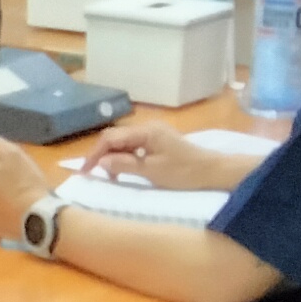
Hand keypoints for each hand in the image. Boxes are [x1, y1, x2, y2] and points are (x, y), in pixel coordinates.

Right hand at [72, 119, 259, 194]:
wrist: (214, 171)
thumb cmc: (184, 172)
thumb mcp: (152, 171)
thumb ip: (124, 164)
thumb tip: (101, 161)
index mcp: (145, 131)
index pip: (110, 138)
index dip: (95, 154)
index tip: (86, 171)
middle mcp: (148, 127)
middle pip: (116, 137)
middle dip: (102, 154)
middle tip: (96, 174)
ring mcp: (154, 133)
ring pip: (125, 141)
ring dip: (114, 156)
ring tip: (110, 174)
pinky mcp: (159, 141)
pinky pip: (135, 145)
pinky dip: (126, 156)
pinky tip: (125, 168)